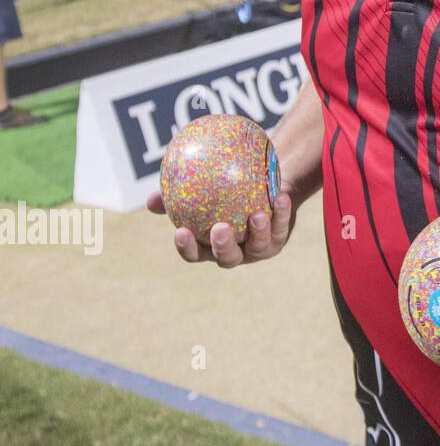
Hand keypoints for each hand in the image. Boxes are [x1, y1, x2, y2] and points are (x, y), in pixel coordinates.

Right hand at [146, 189, 295, 267]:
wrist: (262, 188)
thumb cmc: (224, 192)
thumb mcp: (202, 192)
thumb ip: (176, 196)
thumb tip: (151, 199)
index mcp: (210, 247)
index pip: (195, 253)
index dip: (187, 248)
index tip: (180, 231)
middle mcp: (235, 252)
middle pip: (227, 257)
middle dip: (223, 246)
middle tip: (220, 228)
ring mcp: (258, 248)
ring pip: (259, 244)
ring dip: (258, 231)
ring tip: (257, 214)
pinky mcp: (279, 238)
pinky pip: (281, 225)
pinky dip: (281, 212)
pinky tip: (279, 197)